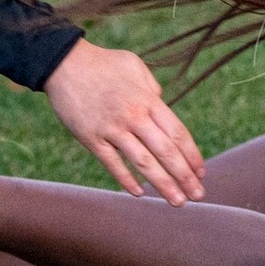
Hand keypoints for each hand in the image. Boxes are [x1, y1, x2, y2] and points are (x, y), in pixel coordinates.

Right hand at [42, 38, 205, 202]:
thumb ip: (152, 88)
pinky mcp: (91, 138)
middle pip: (166, 152)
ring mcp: (112, 129)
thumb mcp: (135, 66)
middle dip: (185, 177)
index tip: (201, 173)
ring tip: (177, 202)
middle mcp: (134, 117)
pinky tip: (139, 194)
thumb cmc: (103, 63)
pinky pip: (112, 164)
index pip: (178, 134)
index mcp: (148, 100)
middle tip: (198, 196)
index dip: (192, 156)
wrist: (63, 62)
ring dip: (163, 185)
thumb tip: (162, 103)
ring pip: (143, 163)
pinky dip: (126, 180)